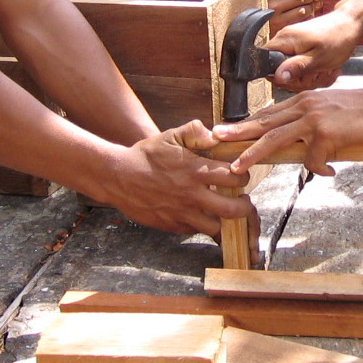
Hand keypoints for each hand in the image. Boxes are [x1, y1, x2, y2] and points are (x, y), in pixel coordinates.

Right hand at [105, 121, 252, 236]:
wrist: (118, 177)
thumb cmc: (145, 155)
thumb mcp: (170, 136)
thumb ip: (195, 132)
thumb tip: (215, 135)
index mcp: (196, 171)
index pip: (235, 177)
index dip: (243, 177)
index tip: (240, 176)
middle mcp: (193, 195)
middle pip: (233, 209)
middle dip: (245, 207)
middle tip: (243, 201)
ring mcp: (182, 213)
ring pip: (216, 227)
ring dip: (224, 220)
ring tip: (223, 211)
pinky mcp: (172, 225)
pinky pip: (195, 231)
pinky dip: (202, 226)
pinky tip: (201, 215)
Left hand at [213, 86, 362, 175]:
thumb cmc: (362, 111)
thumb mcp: (330, 111)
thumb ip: (312, 124)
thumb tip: (304, 150)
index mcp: (303, 101)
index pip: (269, 113)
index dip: (249, 123)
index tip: (230, 130)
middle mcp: (304, 106)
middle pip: (264, 122)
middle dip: (238, 132)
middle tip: (217, 138)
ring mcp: (313, 118)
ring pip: (275, 138)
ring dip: (253, 153)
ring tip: (237, 166)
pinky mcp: (325, 132)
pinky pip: (313, 159)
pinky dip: (320, 168)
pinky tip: (331, 171)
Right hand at [265, 9, 362, 89]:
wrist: (351, 24)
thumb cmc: (338, 38)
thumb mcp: (318, 58)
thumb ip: (296, 68)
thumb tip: (277, 77)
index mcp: (284, 40)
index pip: (266, 64)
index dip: (282, 77)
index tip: (300, 78)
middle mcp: (284, 40)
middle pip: (280, 71)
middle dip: (300, 79)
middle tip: (318, 76)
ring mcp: (292, 43)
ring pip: (292, 71)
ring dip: (309, 77)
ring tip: (326, 72)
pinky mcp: (300, 46)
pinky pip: (300, 65)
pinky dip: (313, 71)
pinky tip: (326, 70)